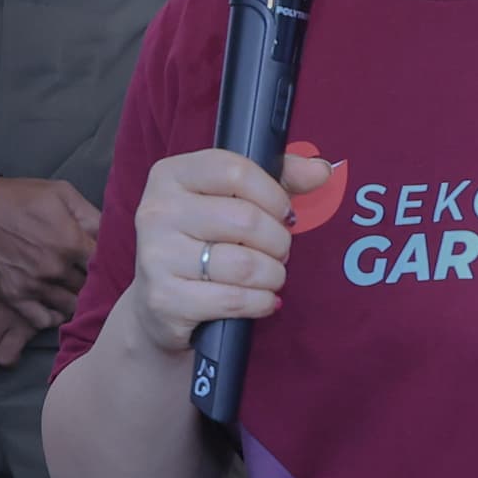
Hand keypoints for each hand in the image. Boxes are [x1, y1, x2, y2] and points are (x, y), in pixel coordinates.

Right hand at [0, 175, 103, 318]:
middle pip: (89, 286)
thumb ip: (90, 214)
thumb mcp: (61, 192)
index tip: (110, 264)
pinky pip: (42, 319)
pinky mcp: (14, 296)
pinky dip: (53, 317)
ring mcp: (34, 285)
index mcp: (71, 241)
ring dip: (76, 300)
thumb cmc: (19, 197)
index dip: (110, 264)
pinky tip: (57, 308)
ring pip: (70, 305)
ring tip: (76, 293)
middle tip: (95, 280)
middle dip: (94, 282)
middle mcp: (55, 268)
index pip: (106, 264)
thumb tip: (112, 233)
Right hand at [117, 148, 332, 358]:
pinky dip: (261, 302)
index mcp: (171, 176)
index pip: (236, 171)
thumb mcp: (233, 201)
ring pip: (244, 264)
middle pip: (246, 220)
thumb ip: (280, 178)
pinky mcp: (165, 299)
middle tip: (278, 251)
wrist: (159, 307)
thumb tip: (321, 170)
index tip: (283, 212)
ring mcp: (157, 256)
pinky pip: (234, 299)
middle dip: (278, 241)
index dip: (273, 194)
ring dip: (273, 275)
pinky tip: (263, 300)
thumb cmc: (203, 243)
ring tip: (271, 276)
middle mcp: (157, 211)